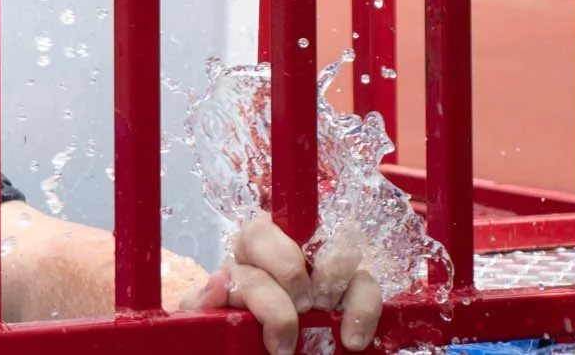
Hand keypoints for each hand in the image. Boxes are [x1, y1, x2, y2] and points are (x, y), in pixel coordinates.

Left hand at [176, 214, 382, 354]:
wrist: (251, 347)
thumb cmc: (232, 329)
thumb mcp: (211, 316)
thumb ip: (206, 301)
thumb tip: (220, 282)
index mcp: (249, 253)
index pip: (257, 235)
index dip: (268, 275)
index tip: (275, 326)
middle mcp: (288, 252)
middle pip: (300, 231)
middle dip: (296, 273)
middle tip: (299, 311)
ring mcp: (323, 270)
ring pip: (340, 250)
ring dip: (335, 282)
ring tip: (326, 318)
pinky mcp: (352, 292)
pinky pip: (367, 285)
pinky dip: (365, 309)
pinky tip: (353, 339)